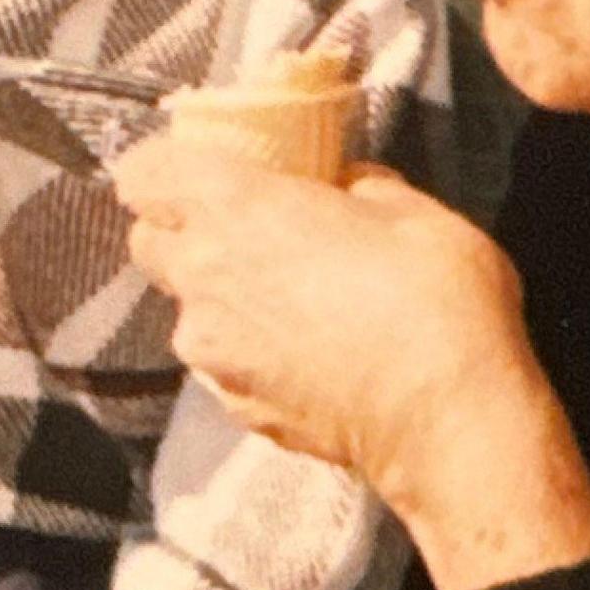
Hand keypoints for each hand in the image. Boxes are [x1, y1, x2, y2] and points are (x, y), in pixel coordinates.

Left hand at [108, 140, 531, 505]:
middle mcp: (204, 278)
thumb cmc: (436, 298)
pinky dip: (252, 355)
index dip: (161, 170)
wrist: (446, 419)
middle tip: (249, 233)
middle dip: (182, 233)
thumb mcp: (413, 212)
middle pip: (149, 243)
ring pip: (188, 311)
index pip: (142, 174)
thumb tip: (345, 187)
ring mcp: (213, 351)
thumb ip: (361, 186)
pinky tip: (312, 357)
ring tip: (296, 305)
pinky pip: (224, 366)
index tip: (201, 170)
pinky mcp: (236, 405)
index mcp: (237, 207)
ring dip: (222, 301)